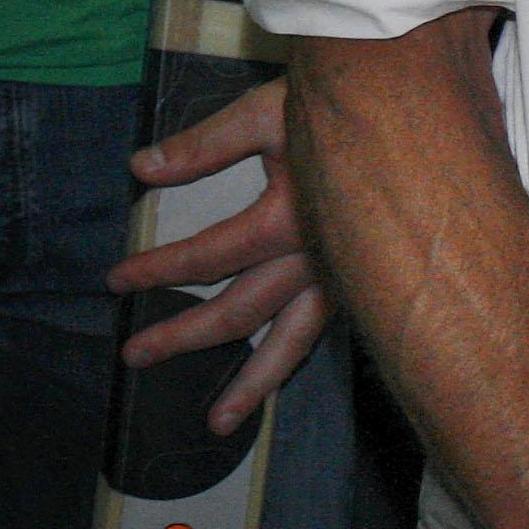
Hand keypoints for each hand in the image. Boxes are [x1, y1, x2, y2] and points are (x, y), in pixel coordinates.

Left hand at [105, 77, 335, 431]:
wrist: (413, 109)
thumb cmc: (339, 104)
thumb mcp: (264, 112)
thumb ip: (203, 145)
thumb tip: (139, 168)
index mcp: (287, 221)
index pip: (207, 256)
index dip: (156, 270)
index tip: (115, 281)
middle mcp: (315, 263)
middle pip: (238, 314)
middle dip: (183, 337)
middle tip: (134, 356)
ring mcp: (343, 280)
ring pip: (290, 345)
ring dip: (251, 385)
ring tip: (217, 424)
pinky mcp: (361, 284)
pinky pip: (318, 332)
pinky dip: (291, 359)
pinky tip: (272, 375)